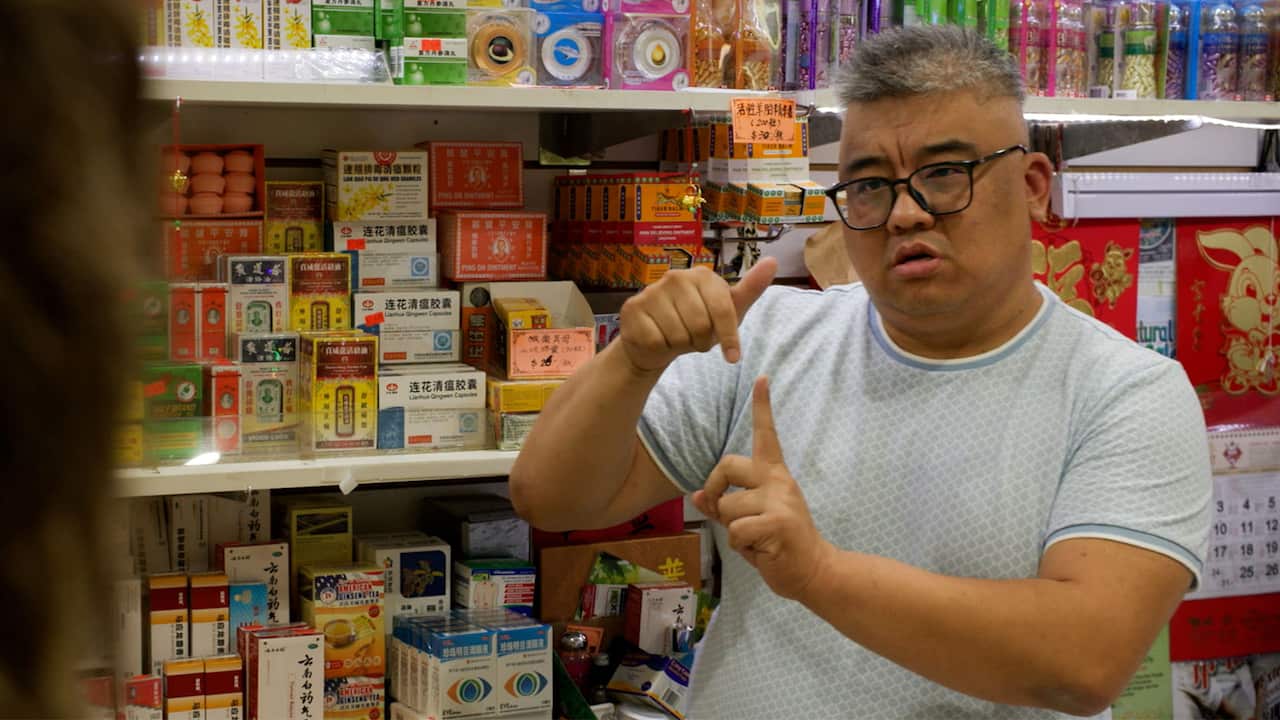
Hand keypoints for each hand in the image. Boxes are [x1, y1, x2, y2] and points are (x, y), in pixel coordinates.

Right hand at [618, 257, 776, 373]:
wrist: (656, 341)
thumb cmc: (696, 324)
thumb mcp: (728, 310)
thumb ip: (750, 289)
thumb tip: (773, 262)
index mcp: (702, 275)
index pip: (723, 309)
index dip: (729, 337)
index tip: (733, 357)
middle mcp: (675, 277)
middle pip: (700, 325)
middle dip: (701, 342)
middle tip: (694, 339)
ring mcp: (651, 291)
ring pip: (678, 335)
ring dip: (681, 346)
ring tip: (676, 337)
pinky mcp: (633, 309)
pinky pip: (656, 340)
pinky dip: (661, 348)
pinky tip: (658, 338)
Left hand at [692, 376, 835, 600]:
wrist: (813, 572)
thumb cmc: (778, 545)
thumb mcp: (750, 521)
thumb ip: (725, 506)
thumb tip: (696, 496)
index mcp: (774, 475)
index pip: (767, 435)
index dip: (762, 407)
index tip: (760, 377)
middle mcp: (778, 480)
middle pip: (725, 465)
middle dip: (714, 490)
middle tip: (720, 510)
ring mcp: (779, 500)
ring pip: (727, 507)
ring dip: (731, 530)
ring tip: (756, 539)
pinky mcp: (777, 522)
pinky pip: (735, 531)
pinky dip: (740, 547)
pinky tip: (761, 550)